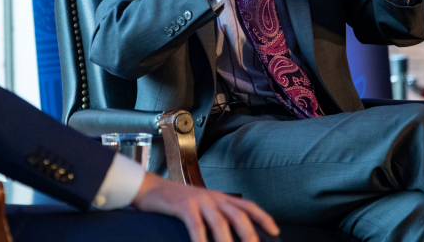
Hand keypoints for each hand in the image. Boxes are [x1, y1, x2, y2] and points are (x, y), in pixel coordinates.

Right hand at [132, 173, 278, 241]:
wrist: (148, 187)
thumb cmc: (174, 201)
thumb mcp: (199, 204)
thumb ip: (214, 214)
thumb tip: (228, 234)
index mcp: (219, 197)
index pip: (247, 205)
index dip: (263, 218)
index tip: (275, 231)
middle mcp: (213, 197)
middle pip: (239, 215)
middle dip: (250, 234)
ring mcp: (198, 200)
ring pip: (220, 222)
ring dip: (227, 241)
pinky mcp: (183, 205)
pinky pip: (196, 225)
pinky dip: (201, 239)